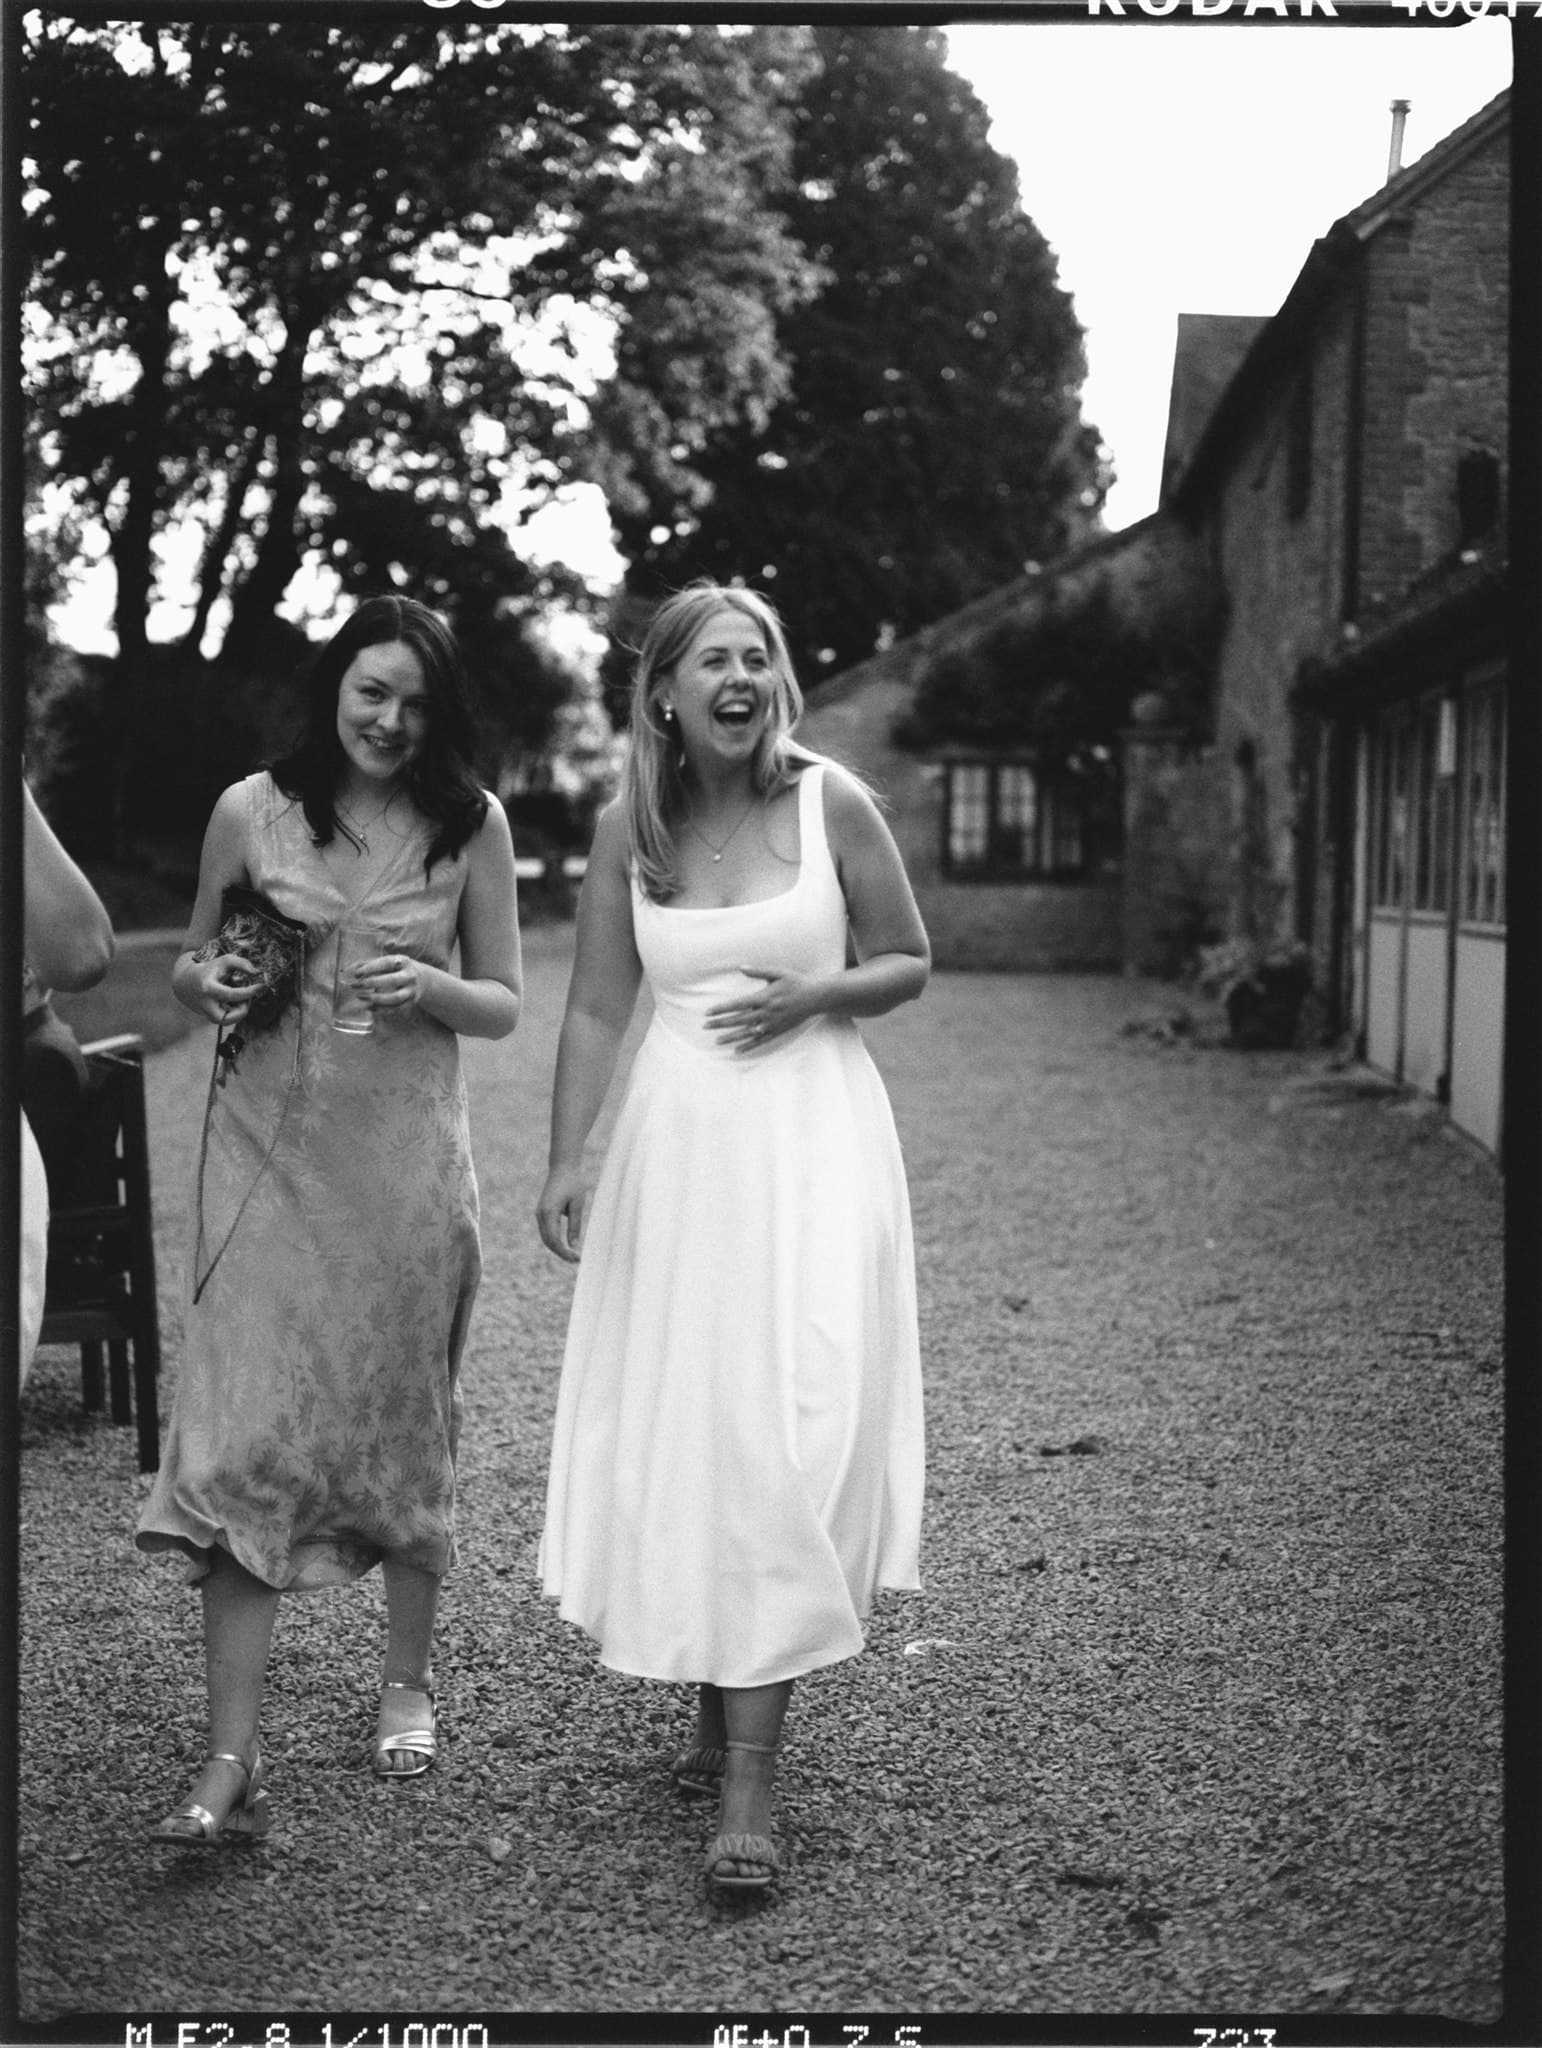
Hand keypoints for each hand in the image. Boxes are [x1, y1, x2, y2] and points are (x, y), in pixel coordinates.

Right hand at [196, 952, 259, 1028]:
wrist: (186, 981)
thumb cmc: (209, 970)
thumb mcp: (224, 961)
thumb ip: (241, 963)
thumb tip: (257, 972)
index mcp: (208, 988)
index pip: (232, 995)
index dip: (249, 992)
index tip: (261, 986)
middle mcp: (205, 1004)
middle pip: (230, 1017)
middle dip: (244, 1007)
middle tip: (247, 996)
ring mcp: (206, 1013)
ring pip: (228, 1021)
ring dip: (239, 1010)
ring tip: (240, 998)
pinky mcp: (209, 1018)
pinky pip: (227, 1020)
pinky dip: (234, 1012)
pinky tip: (234, 1002)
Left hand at [351, 951, 425, 1016]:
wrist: (423, 979)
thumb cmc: (396, 969)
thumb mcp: (387, 962)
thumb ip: (368, 964)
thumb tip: (347, 971)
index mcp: (403, 962)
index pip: (387, 964)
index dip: (371, 968)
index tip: (356, 973)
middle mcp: (409, 976)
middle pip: (392, 981)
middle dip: (373, 983)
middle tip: (356, 985)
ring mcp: (411, 991)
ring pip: (395, 998)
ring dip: (376, 999)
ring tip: (361, 996)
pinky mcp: (410, 1003)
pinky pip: (396, 1009)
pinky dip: (382, 1010)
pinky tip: (369, 1007)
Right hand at [537, 1165, 590, 1263]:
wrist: (563, 1167)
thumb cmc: (573, 1183)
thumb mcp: (578, 1205)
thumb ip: (575, 1225)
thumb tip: (573, 1245)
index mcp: (548, 1212)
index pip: (554, 1240)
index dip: (564, 1252)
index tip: (577, 1258)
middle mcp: (540, 1214)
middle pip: (548, 1242)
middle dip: (561, 1253)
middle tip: (576, 1260)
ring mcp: (539, 1213)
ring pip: (546, 1237)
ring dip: (557, 1248)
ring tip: (572, 1255)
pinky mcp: (542, 1212)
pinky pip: (546, 1231)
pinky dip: (554, 1240)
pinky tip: (566, 1244)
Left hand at [705, 967, 819, 1053]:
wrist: (815, 997)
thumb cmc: (796, 982)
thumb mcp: (778, 973)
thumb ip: (758, 971)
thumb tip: (741, 968)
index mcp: (764, 997)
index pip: (737, 1005)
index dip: (721, 1009)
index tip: (708, 1012)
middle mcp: (766, 1013)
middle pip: (738, 1020)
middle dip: (720, 1023)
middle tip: (705, 1026)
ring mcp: (771, 1024)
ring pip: (747, 1033)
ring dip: (731, 1037)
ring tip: (717, 1041)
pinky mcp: (778, 1031)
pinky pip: (760, 1041)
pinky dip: (749, 1046)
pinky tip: (737, 1050)